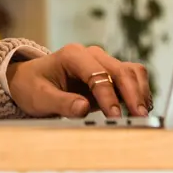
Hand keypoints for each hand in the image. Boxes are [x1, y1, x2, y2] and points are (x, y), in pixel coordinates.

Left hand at [6, 44, 150, 118]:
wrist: (30, 80)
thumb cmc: (33, 86)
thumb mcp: (40, 97)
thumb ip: (61, 102)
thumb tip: (83, 108)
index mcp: (72, 55)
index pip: (97, 73)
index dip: (108, 95)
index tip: (115, 116)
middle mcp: (91, 54)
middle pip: (120, 69)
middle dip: (132, 93)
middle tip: (139, 117)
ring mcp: (102, 63)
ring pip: (131, 71)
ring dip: (140, 92)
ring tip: (143, 115)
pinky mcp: (109, 74)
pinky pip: (131, 78)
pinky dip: (139, 92)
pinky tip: (140, 109)